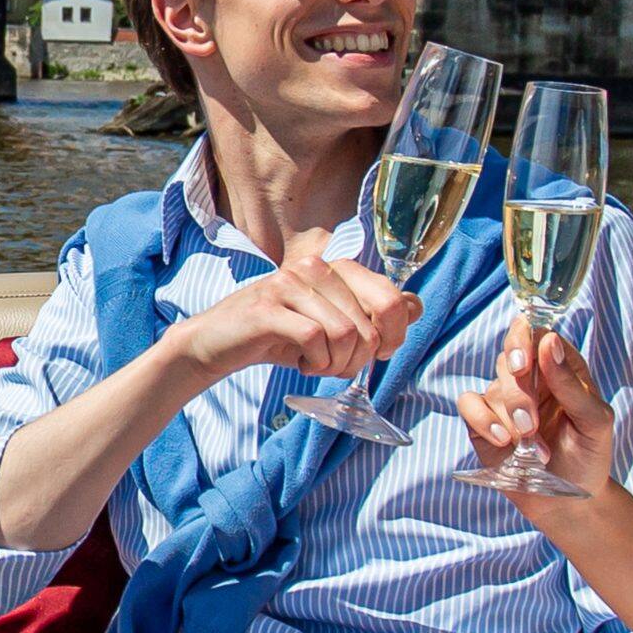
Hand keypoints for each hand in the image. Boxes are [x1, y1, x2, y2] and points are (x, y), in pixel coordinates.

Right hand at [163, 224, 419, 390]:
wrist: (216, 344)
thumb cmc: (279, 336)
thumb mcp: (330, 324)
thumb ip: (372, 314)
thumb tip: (416, 308)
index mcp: (337, 268)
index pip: (394, 299)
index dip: (394, 336)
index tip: (375, 354)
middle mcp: (316, 267)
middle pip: (371, 323)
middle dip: (361, 358)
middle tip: (337, 365)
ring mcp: (290, 284)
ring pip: (345, 334)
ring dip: (337, 364)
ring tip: (318, 364)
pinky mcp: (269, 308)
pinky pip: (315, 340)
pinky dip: (315, 363)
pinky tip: (303, 364)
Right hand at [459, 320, 617, 498]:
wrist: (569, 503)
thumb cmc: (589, 457)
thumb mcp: (594, 422)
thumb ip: (572, 384)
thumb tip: (549, 341)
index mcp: (561, 369)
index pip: (536, 333)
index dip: (523, 340)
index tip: (524, 364)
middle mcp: (531, 379)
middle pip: (509, 358)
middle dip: (518, 392)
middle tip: (531, 422)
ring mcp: (505, 400)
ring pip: (493, 387)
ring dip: (510, 418)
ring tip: (532, 447)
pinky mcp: (483, 422)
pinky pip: (468, 404)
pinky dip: (483, 420)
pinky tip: (503, 441)